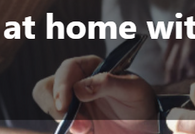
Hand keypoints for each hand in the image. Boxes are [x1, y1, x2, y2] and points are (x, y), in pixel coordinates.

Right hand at [33, 55, 158, 133]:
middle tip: (77, 125)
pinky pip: (62, 128)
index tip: (64, 106)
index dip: (61, 86)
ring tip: (87, 131)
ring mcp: (73, 105)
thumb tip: (80, 88)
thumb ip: (108, 83)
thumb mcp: (132, 89)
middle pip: (46, 89)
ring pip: (51, 111)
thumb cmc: (141, 101)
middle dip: (55, 108)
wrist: (147, 127)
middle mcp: (76, 84)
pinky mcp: (74, 124)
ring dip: (65, 124)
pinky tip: (90, 133)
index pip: (66, 69)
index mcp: (89, 68)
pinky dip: (72, 132)